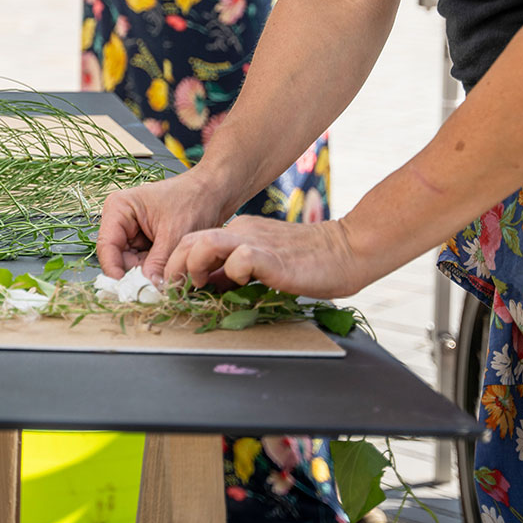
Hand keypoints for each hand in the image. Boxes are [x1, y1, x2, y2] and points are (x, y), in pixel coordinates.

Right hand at [95, 172, 233, 284]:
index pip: (107, 246)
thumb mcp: (174, 234)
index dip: (115, 271)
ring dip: (149, 274)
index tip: (129, 291)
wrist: (215, 193)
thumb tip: (149, 290)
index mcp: (119, 208)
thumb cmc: (194, 200)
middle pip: (119, 258)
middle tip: (155, 289)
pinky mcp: (146, 241)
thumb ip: (158, 264)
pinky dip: (156, 271)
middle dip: (136, 275)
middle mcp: (121, 220)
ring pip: (133, 264)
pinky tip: (170, 271)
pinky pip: (145, 263)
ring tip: (168, 278)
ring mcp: (133, 232)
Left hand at [165, 215, 368, 298]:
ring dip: (194, 266)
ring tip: (198, 285)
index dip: (179, 264)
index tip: (177, 287)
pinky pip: (240, 259)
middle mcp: (241, 232)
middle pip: (190, 239)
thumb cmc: (309, 262)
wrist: (347, 250)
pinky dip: (232, 273)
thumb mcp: (262, 264)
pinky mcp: (271, 255)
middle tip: (176, 290)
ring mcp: (255, 241)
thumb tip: (209, 284)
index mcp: (238, 233)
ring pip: (205, 242)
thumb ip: (235, 270)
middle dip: (175, 266)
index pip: (194, 241)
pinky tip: (240, 284)